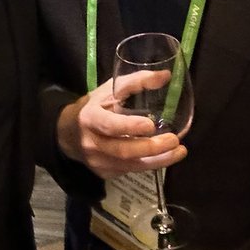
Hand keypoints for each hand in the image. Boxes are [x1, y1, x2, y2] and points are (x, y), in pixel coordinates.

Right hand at [56, 77, 187, 178]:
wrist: (70, 133)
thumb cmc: (96, 106)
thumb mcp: (110, 89)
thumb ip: (137, 81)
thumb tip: (166, 76)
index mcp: (90, 118)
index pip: (109, 125)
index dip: (129, 127)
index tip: (150, 125)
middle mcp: (92, 143)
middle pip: (123, 151)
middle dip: (150, 148)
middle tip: (174, 140)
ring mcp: (97, 162)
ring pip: (130, 166)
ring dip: (157, 161)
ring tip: (178, 151)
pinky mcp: (105, 173)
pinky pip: (130, 171)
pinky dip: (150, 165)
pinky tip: (165, 157)